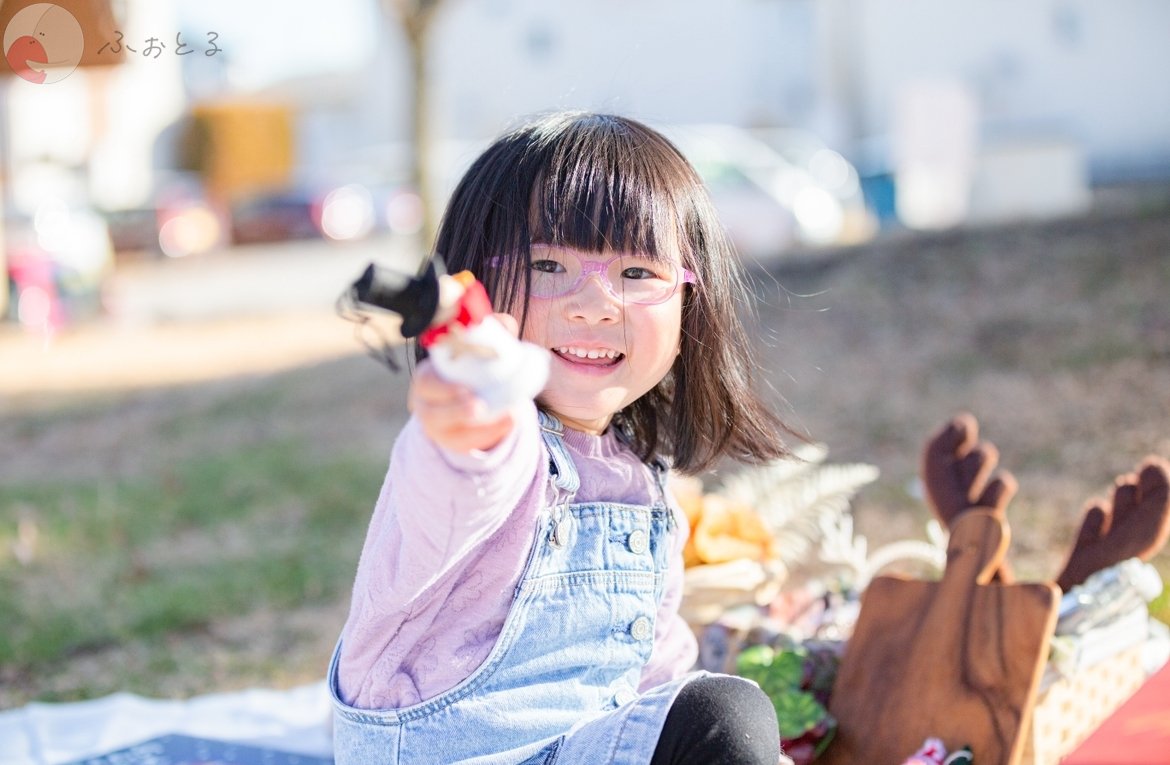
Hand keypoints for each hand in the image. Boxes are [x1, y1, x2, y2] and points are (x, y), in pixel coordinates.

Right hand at [408, 313, 520, 452]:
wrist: (469, 398)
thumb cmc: (469, 368)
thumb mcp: (476, 351)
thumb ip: (490, 333)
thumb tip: (504, 322)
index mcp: (426, 377)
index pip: (425, 381)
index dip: (441, 386)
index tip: (464, 387)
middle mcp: (426, 404)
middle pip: (432, 412)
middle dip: (455, 410)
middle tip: (480, 405)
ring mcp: (438, 427)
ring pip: (451, 432)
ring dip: (477, 427)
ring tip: (508, 416)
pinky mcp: (454, 441)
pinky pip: (469, 442)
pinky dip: (491, 433)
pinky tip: (510, 422)